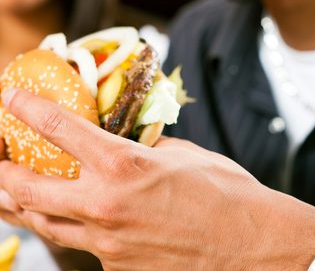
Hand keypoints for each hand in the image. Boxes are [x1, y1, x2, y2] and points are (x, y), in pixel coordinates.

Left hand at [0, 89, 314, 270]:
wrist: (253, 246)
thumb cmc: (224, 191)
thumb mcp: (182, 155)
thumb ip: (143, 150)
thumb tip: (123, 144)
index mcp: (124, 165)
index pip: (60, 129)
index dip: (29, 108)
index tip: (11, 97)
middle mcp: (106, 205)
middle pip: (28, 190)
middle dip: (1, 172)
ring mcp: (108, 244)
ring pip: (45, 225)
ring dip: (22, 206)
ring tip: (10, 191)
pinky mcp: (118, 268)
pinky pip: (84, 244)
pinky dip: (72, 227)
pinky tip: (77, 218)